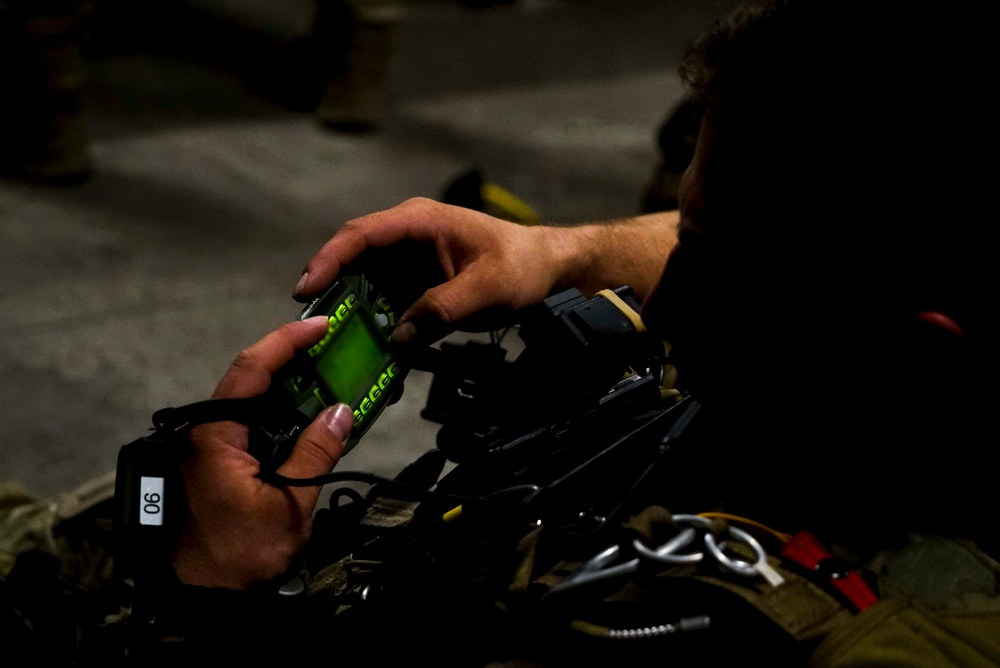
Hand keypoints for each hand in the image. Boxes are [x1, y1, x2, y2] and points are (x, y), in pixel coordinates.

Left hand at [171, 317, 353, 589]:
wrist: (205, 601)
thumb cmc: (242, 554)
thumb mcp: (289, 503)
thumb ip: (316, 452)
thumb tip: (341, 410)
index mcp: (215, 435)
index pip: (250, 370)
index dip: (285, 341)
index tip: (320, 325)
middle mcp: (206, 434)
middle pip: (249, 380)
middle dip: (291, 358)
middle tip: (332, 347)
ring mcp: (210, 450)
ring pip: (251, 402)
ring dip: (289, 387)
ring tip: (328, 373)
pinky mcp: (219, 466)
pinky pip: (251, 427)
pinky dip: (281, 414)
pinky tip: (309, 414)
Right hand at [293, 198, 566, 348]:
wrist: (546, 268)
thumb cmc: (521, 265)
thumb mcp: (488, 288)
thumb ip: (443, 309)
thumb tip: (401, 336)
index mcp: (419, 222)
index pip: (361, 235)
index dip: (329, 259)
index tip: (306, 288)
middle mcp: (406, 236)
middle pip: (354, 260)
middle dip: (332, 290)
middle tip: (312, 326)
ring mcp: (409, 260)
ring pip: (366, 283)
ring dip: (352, 311)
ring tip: (334, 344)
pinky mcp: (416, 282)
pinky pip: (386, 300)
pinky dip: (376, 321)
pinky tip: (369, 348)